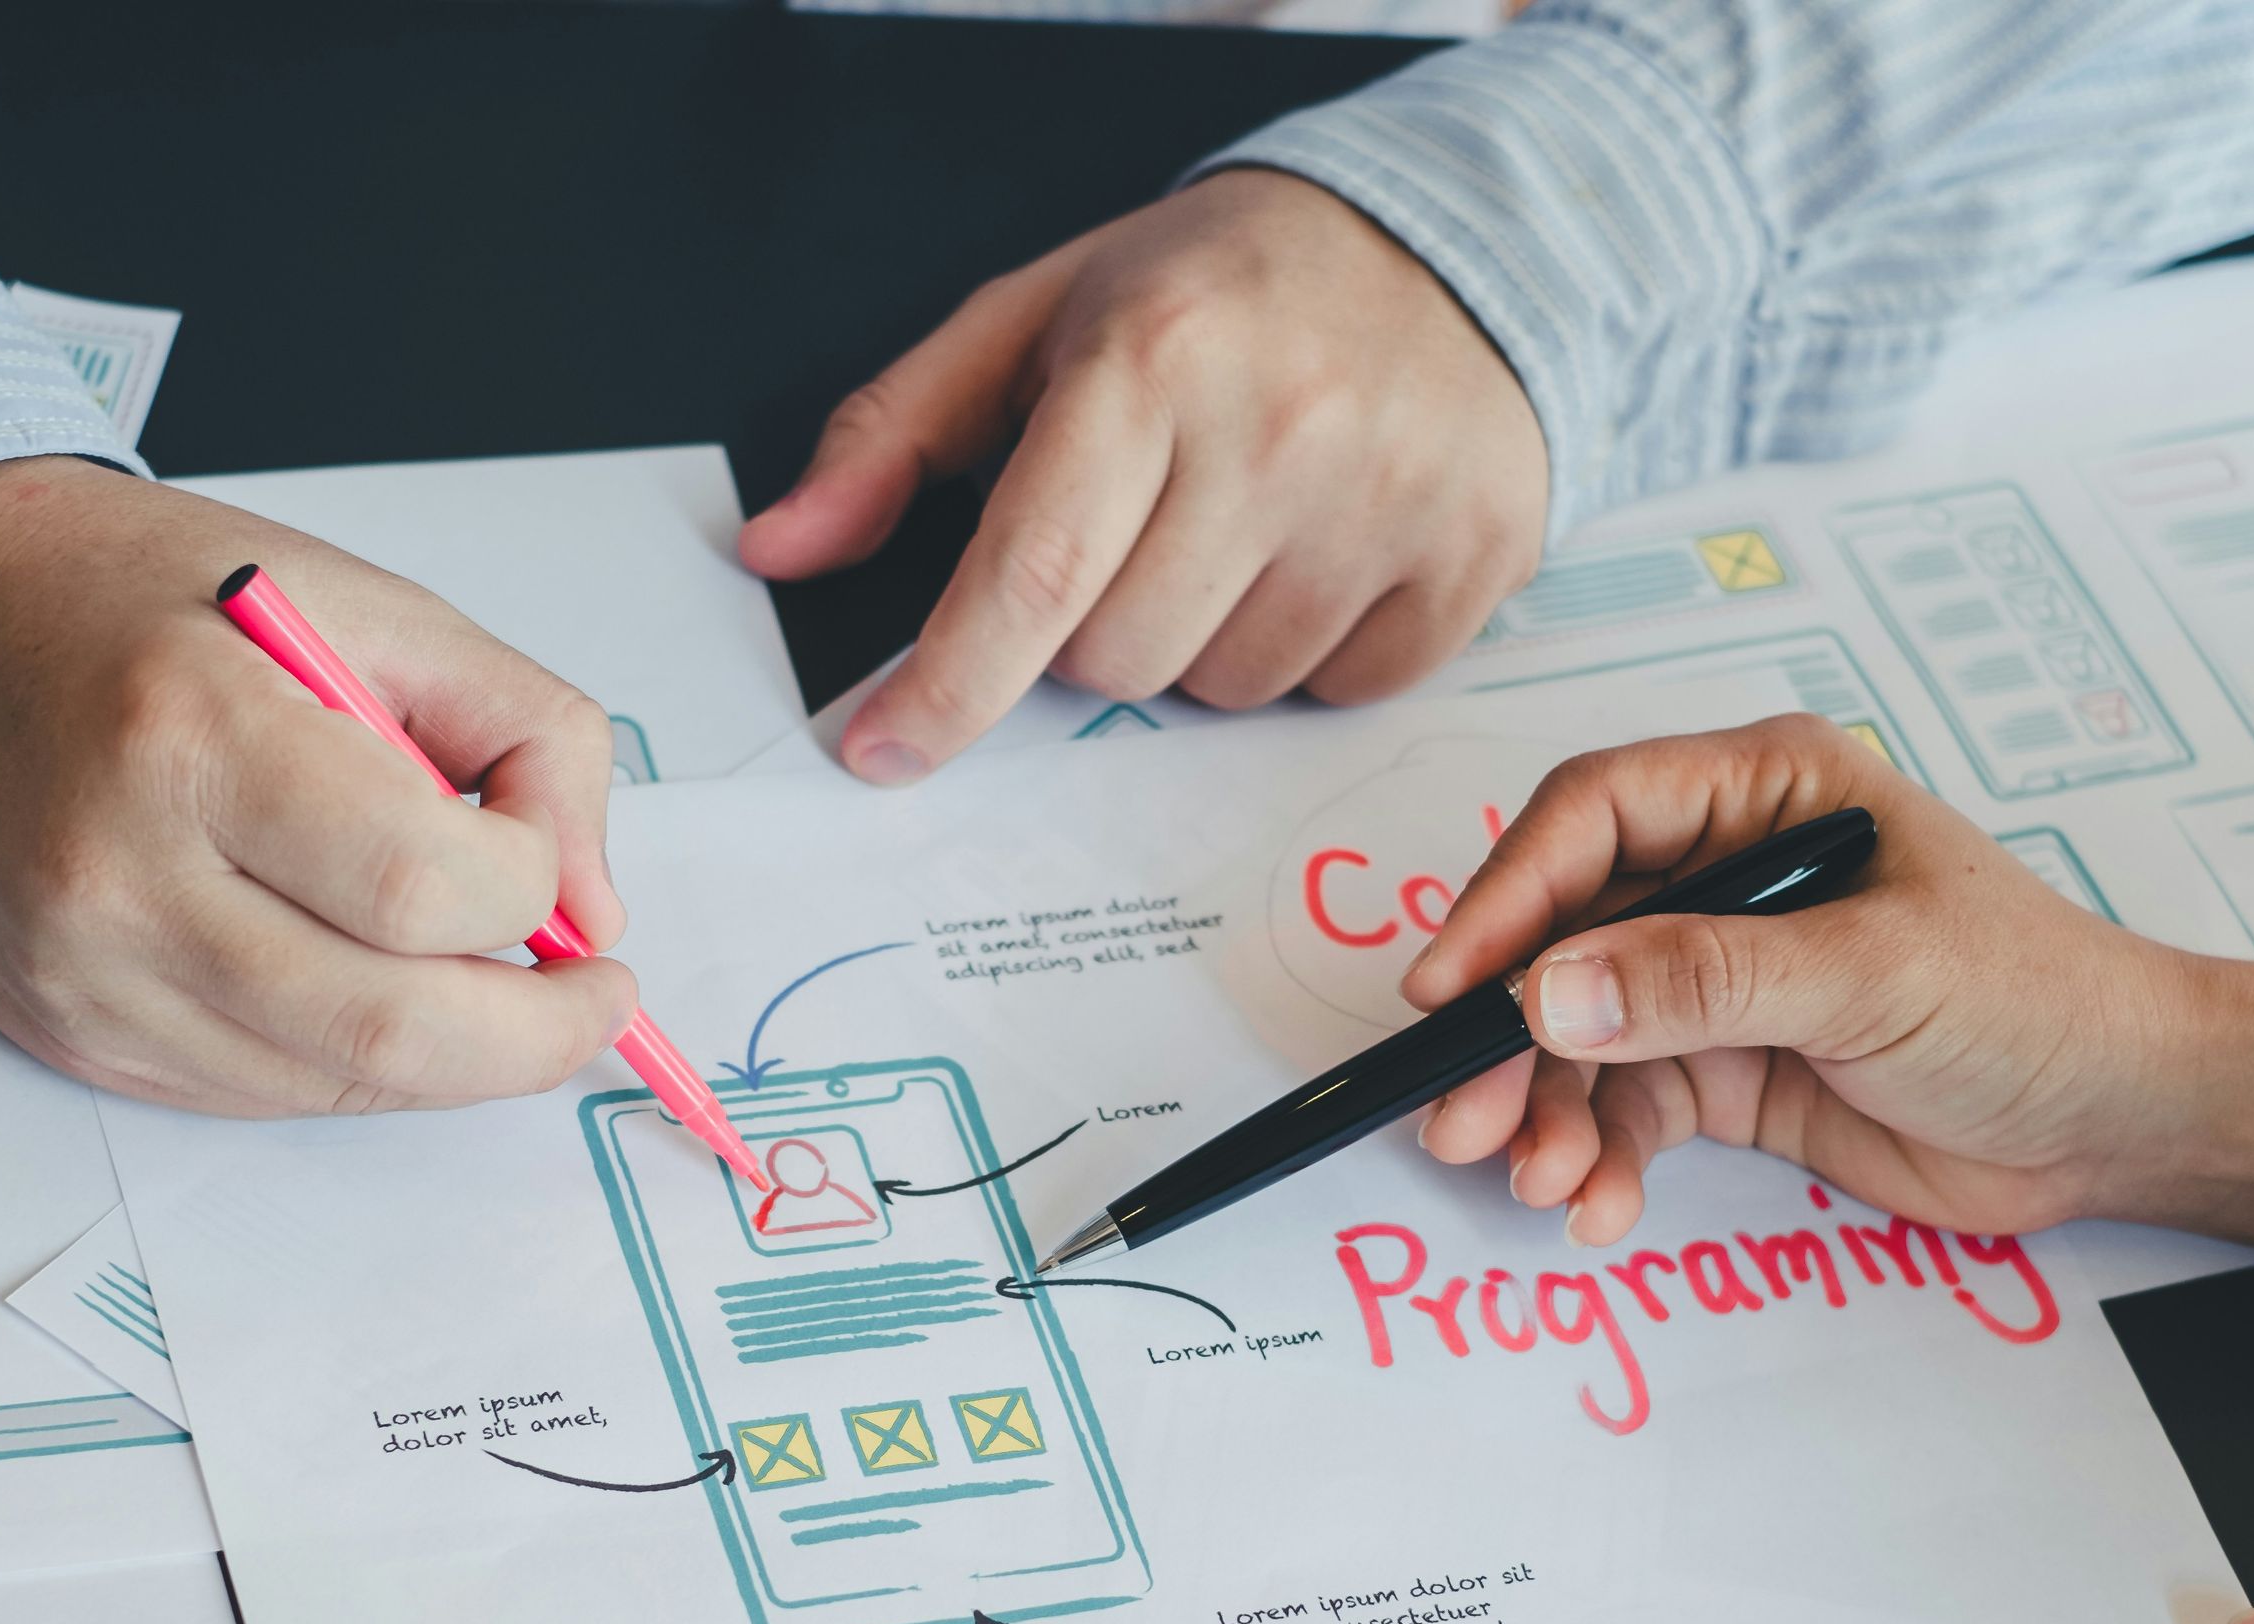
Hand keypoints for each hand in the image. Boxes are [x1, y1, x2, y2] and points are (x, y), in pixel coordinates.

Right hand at [0, 456, 634, 1115]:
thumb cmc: (146, 597)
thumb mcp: (367, 603)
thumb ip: (523, 735)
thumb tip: (592, 911)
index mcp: (194, 733)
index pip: (423, 888)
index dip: (530, 895)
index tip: (549, 868)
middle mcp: (120, 877)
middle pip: (389, 1032)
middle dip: (532, 1038)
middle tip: (592, 1000)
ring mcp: (82, 978)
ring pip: (335, 1086)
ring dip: (447, 1056)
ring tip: (484, 979)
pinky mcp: (67, 1036)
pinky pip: (260, 1094)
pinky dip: (350, 1060)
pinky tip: (365, 980)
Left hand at [739, 168, 1544, 781]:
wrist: (1444, 244)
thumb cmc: (1210, 293)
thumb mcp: (1035, 321)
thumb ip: (894, 436)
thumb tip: (779, 547)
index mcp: (1154, 356)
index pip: (1031, 576)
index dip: (947, 686)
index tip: (881, 749)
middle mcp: (1280, 427)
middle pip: (1117, 662)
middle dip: (1095, 628)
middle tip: (1139, 529)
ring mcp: (1390, 498)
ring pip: (1224, 691)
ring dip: (1204, 641)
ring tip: (1243, 524)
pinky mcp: (1474, 556)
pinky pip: (1339, 693)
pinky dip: (1312, 651)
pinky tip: (1323, 550)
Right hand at [1398, 714, 2221, 1245]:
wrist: (2121, 1121)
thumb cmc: (2033, 1001)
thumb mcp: (1868, 976)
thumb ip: (1705, 979)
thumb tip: (1550, 995)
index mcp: (1765, 792)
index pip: (1594, 817)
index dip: (1508, 896)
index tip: (1450, 988)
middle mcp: (1727, 873)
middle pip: (1565, 934)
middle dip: (1507, 1032)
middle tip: (1458, 1115)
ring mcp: (1722, 977)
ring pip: (1582, 1035)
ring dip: (1548, 1110)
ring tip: (1542, 1180)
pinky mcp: (1729, 1069)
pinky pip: (1626, 1106)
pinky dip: (1600, 1157)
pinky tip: (1597, 1205)